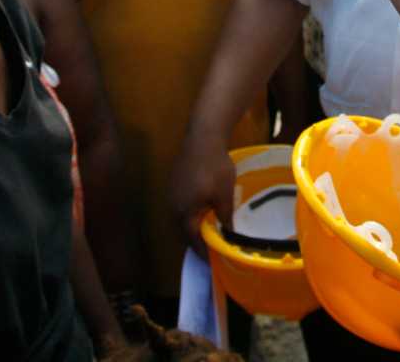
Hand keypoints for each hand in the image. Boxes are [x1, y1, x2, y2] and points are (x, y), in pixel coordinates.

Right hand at [169, 135, 236, 257]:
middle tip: (210, 251)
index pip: (192, 241)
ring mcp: (171, 194)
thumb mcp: (224, 195)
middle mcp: (173, 207)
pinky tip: (201, 213)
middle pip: (183, 232)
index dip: (203, 252)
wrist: (203, 137)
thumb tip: (228, 236)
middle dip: (196, 243)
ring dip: (192, 228)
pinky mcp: (173, 184)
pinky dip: (190, 215)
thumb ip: (225, 218)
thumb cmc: (215, 168)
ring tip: (207, 234)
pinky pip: (180, 207)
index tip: (213, 262)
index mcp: (184, 213)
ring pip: (181, 219)